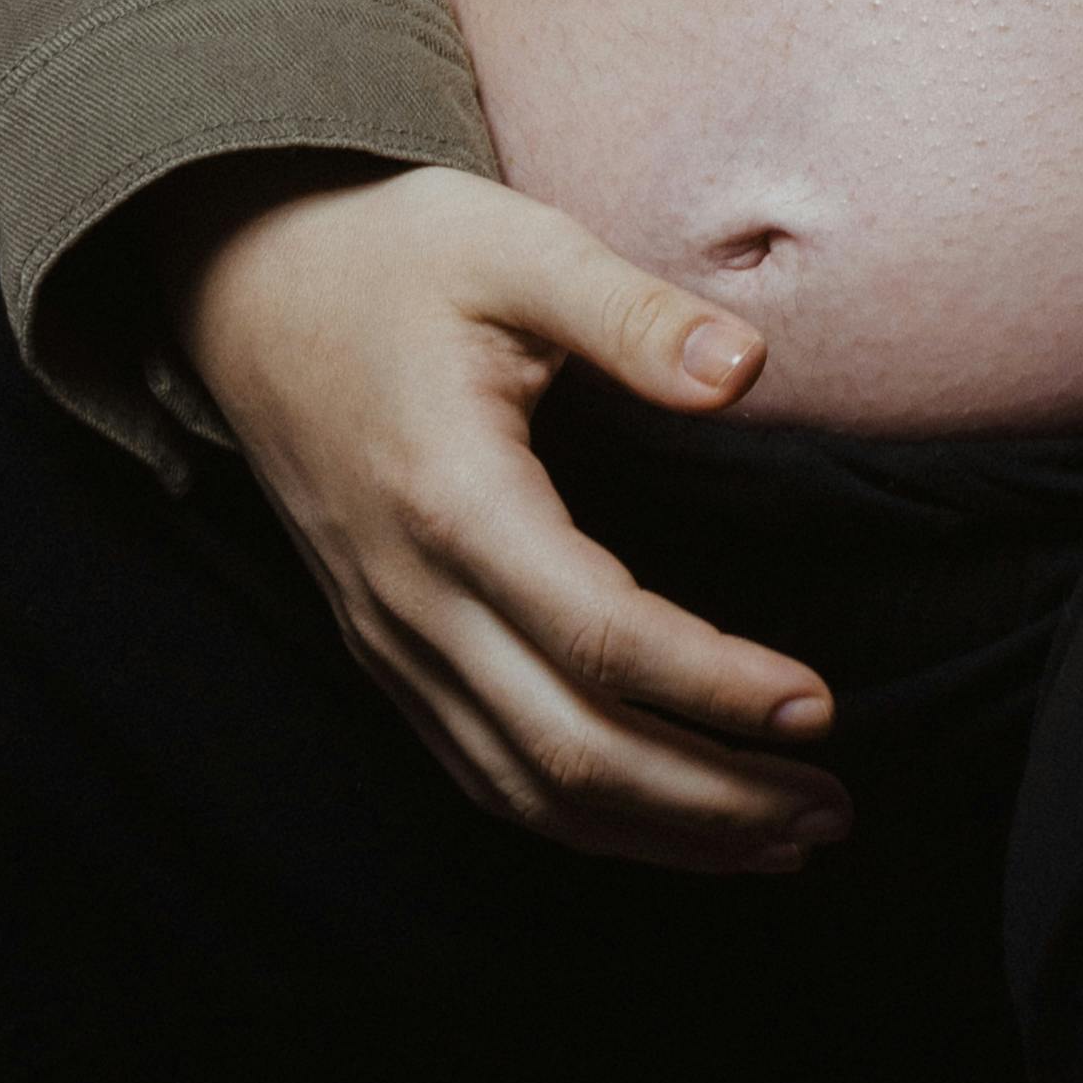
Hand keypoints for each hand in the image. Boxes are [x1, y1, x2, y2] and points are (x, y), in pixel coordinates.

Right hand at [158, 156, 851, 874]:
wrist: (251, 278)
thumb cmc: (397, 252)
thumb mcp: (519, 245)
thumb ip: (633, 313)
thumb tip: (749, 367)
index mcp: (451, 498)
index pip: (599, 636)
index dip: (714, 687)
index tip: (818, 709)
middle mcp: (412, 596)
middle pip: (568, 750)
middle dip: (710, 800)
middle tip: (831, 807)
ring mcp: (388, 637)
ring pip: (525, 789)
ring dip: (658, 831)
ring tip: (782, 837)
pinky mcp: (384, 648)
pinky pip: (483, 771)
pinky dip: (583, 817)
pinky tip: (667, 818)